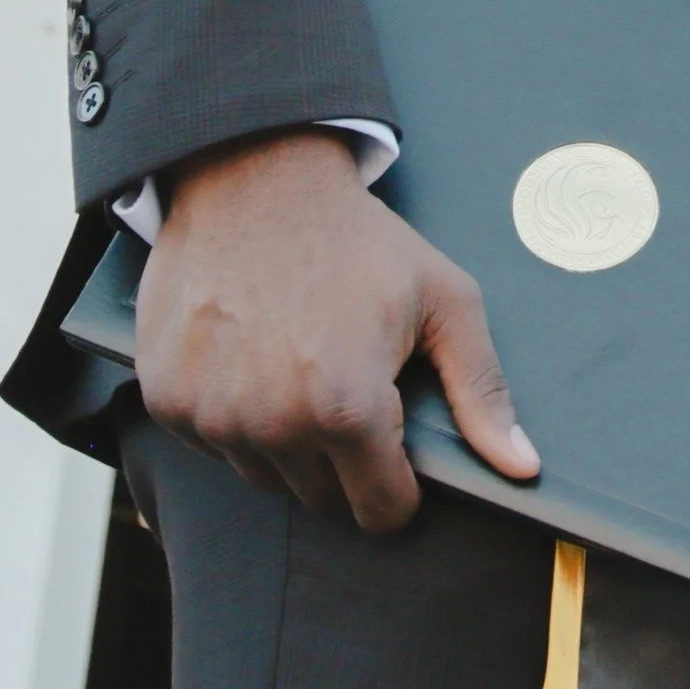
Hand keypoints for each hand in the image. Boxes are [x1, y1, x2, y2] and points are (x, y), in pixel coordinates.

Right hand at [135, 127, 537, 533]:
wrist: (254, 178)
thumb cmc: (356, 239)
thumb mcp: (442, 300)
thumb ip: (481, 391)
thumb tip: (521, 468)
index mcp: (346, 408)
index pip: (382, 510)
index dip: (399, 482)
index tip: (395, 440)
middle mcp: (273, 425)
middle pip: (324, 499)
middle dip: (344, 458)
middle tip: (345, 381)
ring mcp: (212, 416)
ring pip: (267, 475)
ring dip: (287, 441)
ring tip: (298, 362)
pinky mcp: (168, 400)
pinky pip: (213, 446)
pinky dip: (234, 416)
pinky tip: (251, 356)